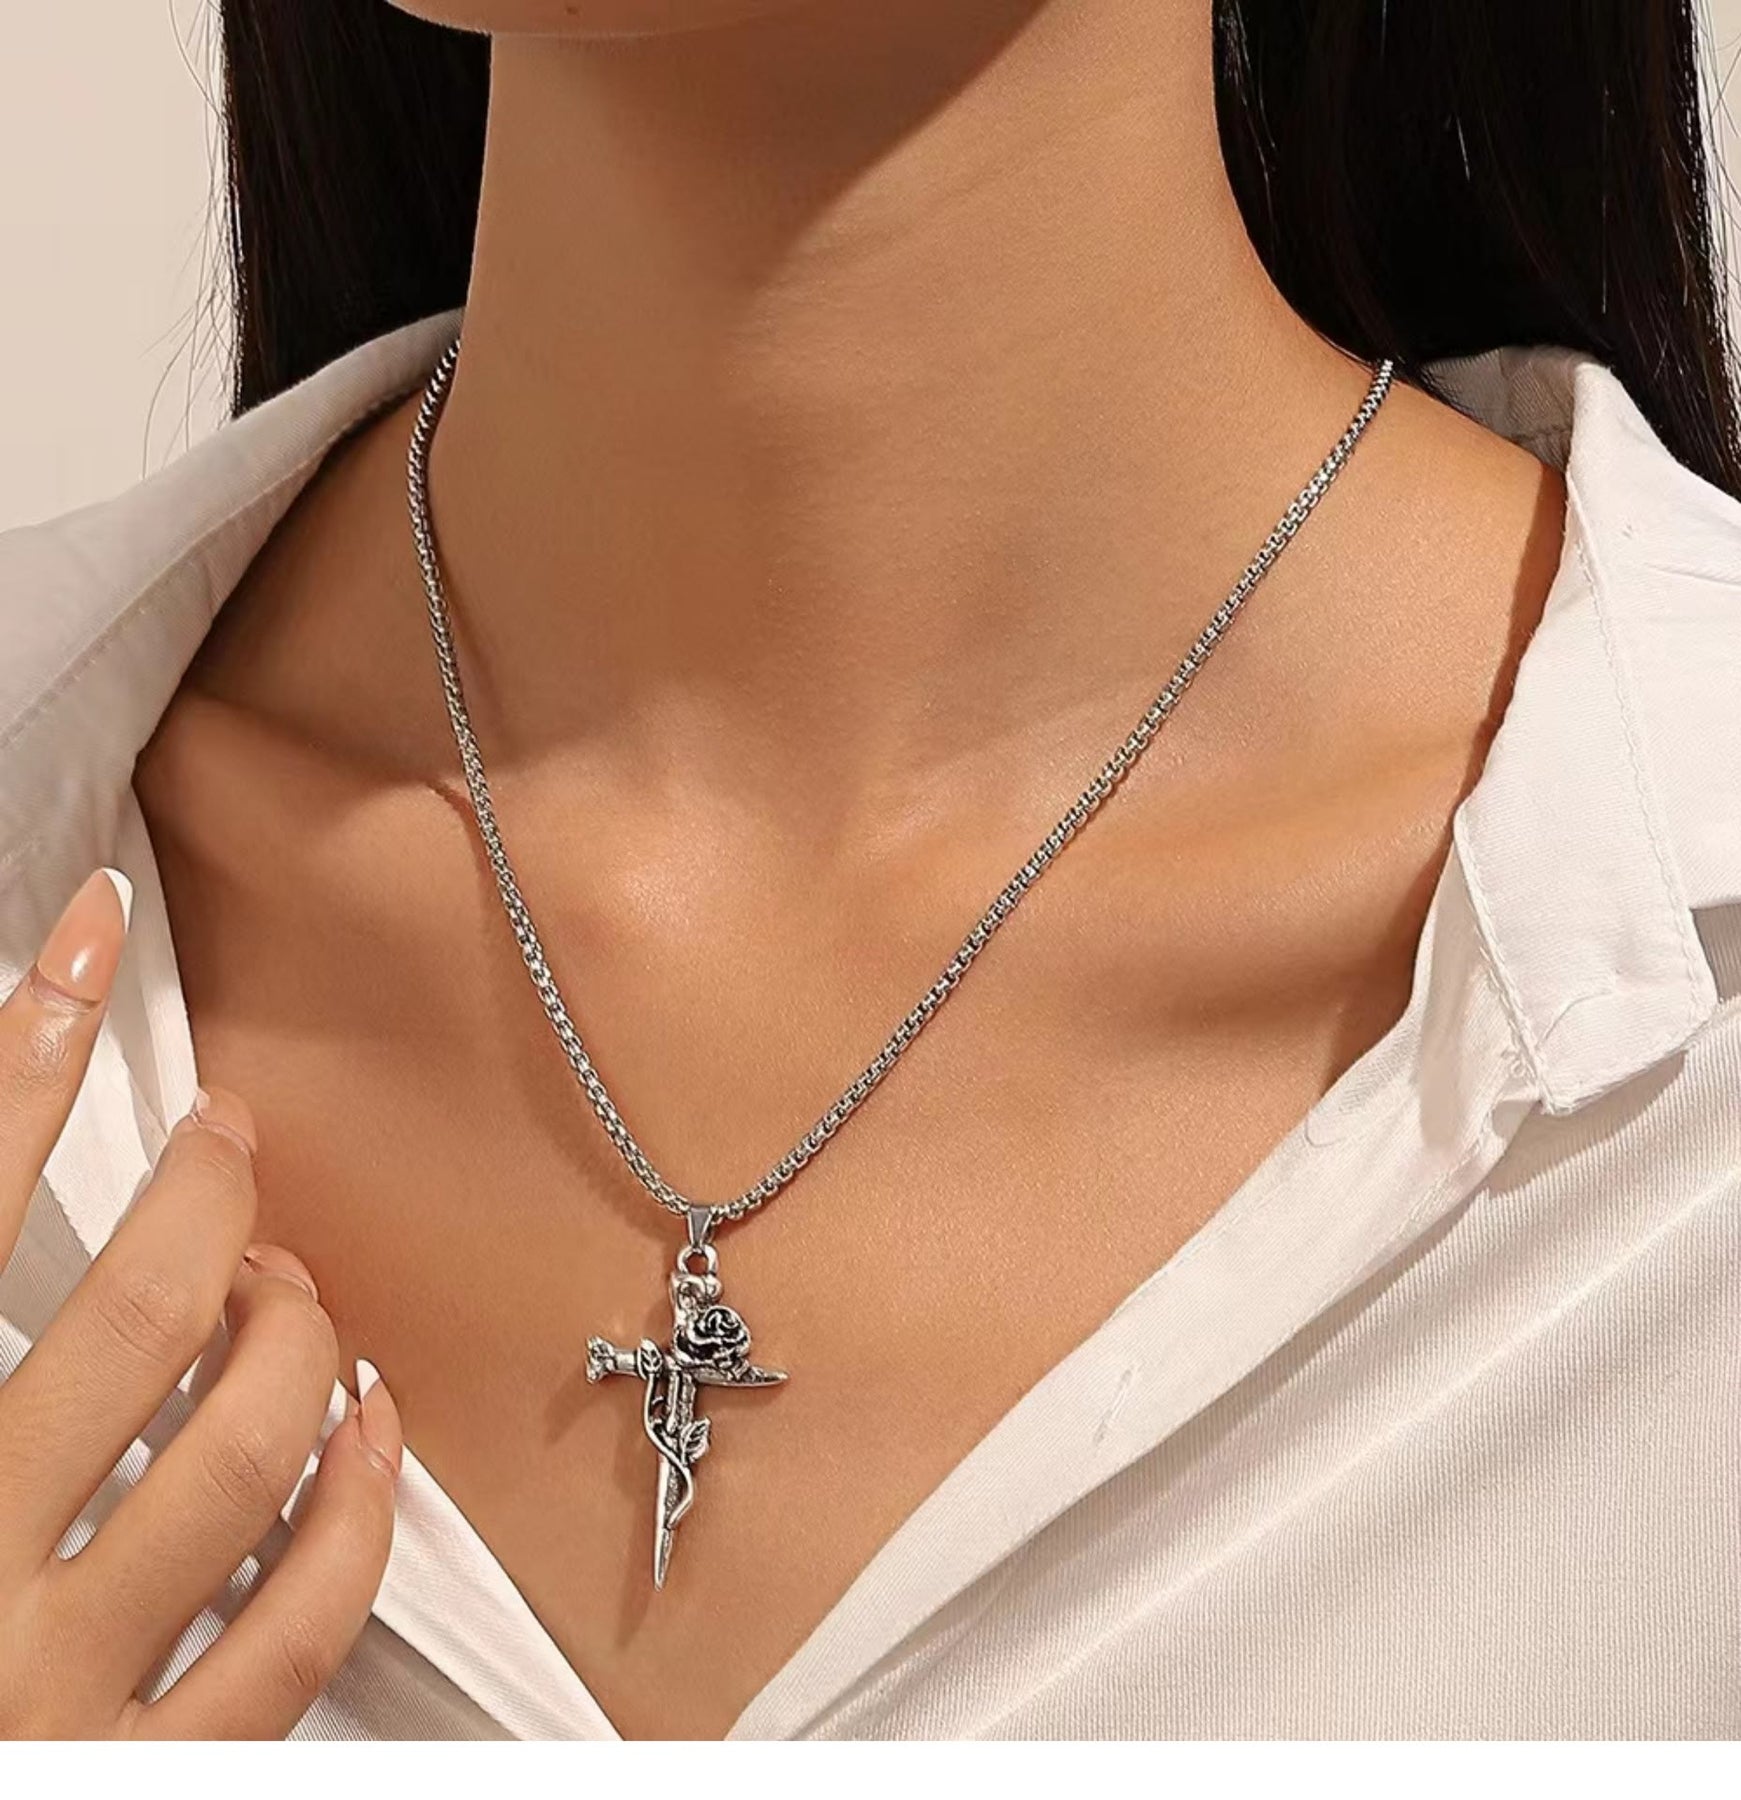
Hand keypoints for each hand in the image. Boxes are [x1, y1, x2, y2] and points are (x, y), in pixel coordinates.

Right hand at [0, 870, 400, 1738]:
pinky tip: (368, 1424)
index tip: (83, 950)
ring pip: (241, 1452)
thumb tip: (13, 1199)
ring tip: (284, 1281)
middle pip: (135, 1320)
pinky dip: (356, 1504)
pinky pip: (301, 1623)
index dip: (19, 1065)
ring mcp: (58, 1693)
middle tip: (224, 1143)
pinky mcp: (147, 1787)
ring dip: (291, 1335)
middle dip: (200, 1198)